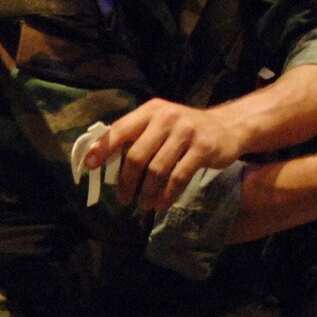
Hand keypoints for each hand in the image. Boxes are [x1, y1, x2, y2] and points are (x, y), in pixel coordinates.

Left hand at [90, 100, 246, 214]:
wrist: (228, 127)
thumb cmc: (185, 130)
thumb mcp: (160, 125)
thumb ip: (136, 138)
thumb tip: (103, 160)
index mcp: (150, 111)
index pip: (120, 129)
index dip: (103, 148)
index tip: (89, 166)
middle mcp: (166, 118)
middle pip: (137, 155)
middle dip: (126, 181)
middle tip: (123, 199)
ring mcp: (186, 132)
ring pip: (157, 169)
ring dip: (146, 193)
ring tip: (143, 205)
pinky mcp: (202, 148)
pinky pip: (178, 177)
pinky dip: (167, 195)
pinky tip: (161, 205)